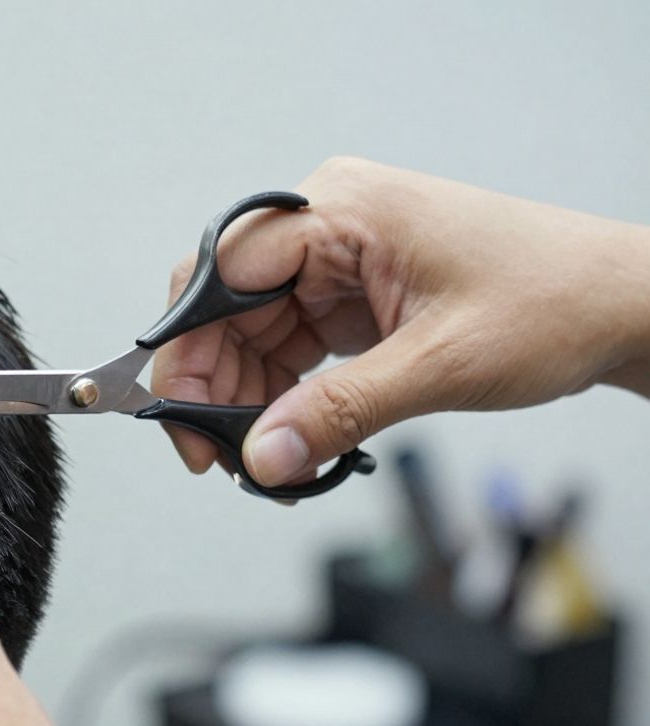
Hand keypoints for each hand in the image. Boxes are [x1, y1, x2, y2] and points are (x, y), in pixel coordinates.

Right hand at [154, 157, 649, 486]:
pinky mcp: (351, 295)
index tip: (179, 415)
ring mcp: (337, 261)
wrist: (619, 306)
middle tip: (215, 455)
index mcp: (338, 209)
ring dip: (246, 398)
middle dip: (213, 384)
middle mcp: (326, 226)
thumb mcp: (438, 364)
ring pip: (250, 333)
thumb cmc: (553, 299)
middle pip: (225, 307)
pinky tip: (288, 435)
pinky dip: (282, 396)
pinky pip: (288, 346)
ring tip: (263, 458)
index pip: (219, 274)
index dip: (188, 350)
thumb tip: (262, 456)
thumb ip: (339, 412)